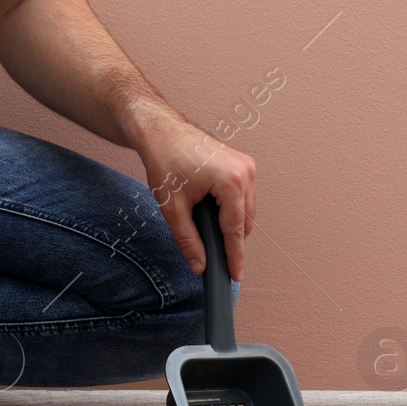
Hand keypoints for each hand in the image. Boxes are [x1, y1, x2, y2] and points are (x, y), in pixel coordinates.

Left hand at [130, 106, 257, 280]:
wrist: (160, 129)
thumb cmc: (164, 159)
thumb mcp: (172, 207)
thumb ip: (188, 240)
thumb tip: (199, 265)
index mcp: (232, 181)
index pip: (235, 230)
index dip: (234, 256)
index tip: (235, 276)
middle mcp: (245, 171)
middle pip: (244, 222)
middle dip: (229, 239)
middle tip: (210, 256)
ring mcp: (246, 165)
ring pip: (246, 210)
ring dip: (230, 223)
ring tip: (204, 226)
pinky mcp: (242, 163)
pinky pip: (243, 197)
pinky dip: (230, 209)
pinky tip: (210, 211)